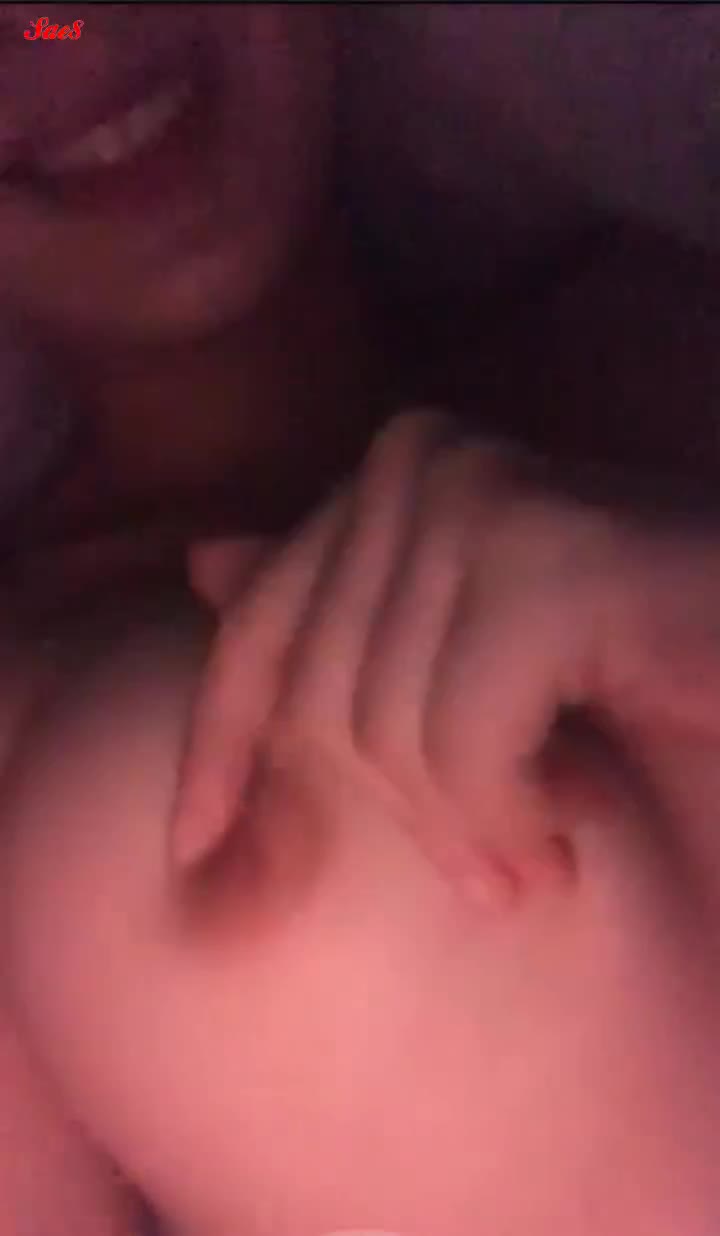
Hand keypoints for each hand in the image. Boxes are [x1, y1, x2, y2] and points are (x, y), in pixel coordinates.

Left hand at [176, 411, 719, 896]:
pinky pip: (461, 747)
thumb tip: (204, 565)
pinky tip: (569, 830)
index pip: (261, 622)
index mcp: (398, 468)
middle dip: (391, 813)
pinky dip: (511, 818)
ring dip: (466, 830)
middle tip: (489, 876)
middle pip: (316, 694)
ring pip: (383, 732)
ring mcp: (485, 503)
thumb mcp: (471, 644)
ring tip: (537, 855)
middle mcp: (424, 459)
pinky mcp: (550, 569)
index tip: (195, 847)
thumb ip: (346, 603)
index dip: (219, 742)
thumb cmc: (648, 648)